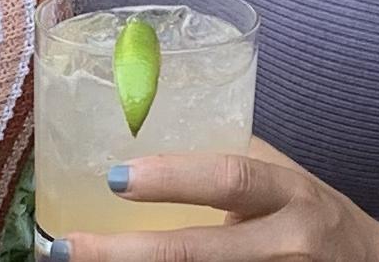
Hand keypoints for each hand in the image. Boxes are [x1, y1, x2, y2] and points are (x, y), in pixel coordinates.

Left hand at [45, 140, 378, 261]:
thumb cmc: (311, 213)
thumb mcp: (281, 176)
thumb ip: (225, 160)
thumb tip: (143, 129)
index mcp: (288, 193)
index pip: (228, 179)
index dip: (171, 178)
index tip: (115, 178)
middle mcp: (286, 244)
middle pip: (197, 254)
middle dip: (125, 255)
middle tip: (67, 248)